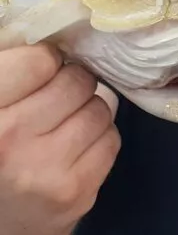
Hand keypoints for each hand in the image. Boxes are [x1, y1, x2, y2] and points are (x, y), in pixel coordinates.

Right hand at [0, 44, 120, 234]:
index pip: (37, 60)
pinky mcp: (76, 193)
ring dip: (87, 110)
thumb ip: (14, 75)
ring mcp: (46, 169)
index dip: (45, 61)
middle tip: (57, 96)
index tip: (41, 69)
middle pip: (75, 81)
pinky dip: (98, 138)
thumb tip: (56, 41)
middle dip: (71, 83)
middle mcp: (9, 138)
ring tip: (64, 123)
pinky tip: (75, 148)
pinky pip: (110, 140)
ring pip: (99, 108)